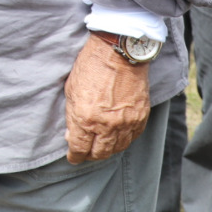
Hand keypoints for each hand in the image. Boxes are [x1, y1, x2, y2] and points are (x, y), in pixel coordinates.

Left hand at [63, 34, 150, 163]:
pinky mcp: (140, 118)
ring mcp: (126, 123)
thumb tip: (71, 134)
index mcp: (85, 118)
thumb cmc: (90, 67)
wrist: (118, 53)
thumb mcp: (71, 91)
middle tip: (85, 153)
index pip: (79, 148)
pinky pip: (132, 138)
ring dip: (107, 150)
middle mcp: (106, 125)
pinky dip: (123, 141)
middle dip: (90, 156)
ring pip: (117, 149)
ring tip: (100, 147)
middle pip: (99, 154)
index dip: (74, 156)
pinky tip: (116, 138)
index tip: (72, 157)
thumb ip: (72, 116)